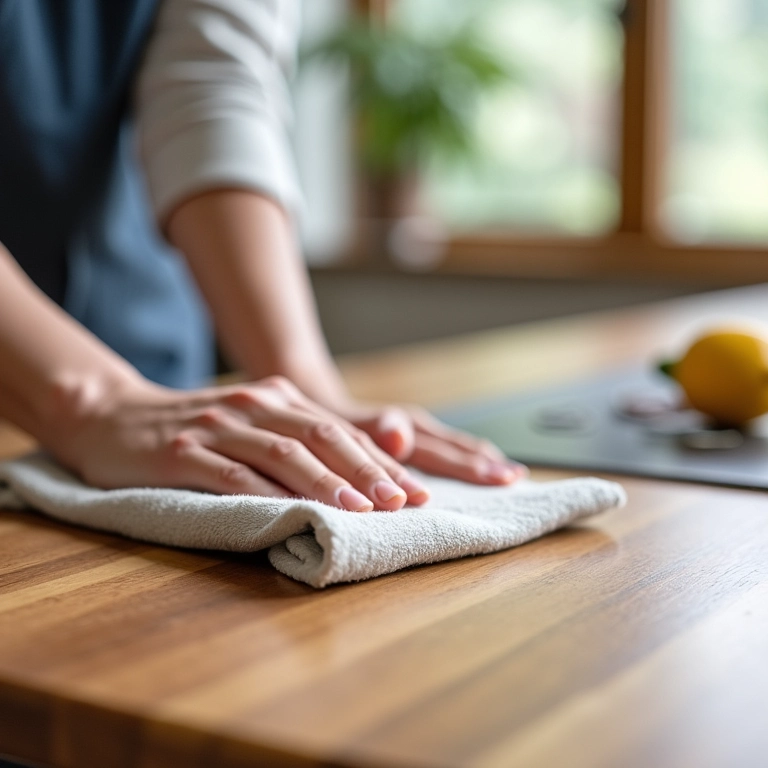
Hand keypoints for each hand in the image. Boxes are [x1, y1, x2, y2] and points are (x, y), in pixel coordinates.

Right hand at [48, 375, 432, 511]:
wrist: (112, 417)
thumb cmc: (192, 432)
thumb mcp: (250, 426)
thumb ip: (294, 442)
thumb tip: (356, 482)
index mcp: (277, 398)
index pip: (340, 431)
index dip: (381, 461)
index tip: (417, 491)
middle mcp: (254, 405)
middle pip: (321, 437)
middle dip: (368, 471)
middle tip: (404, 502)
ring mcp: (218, 427)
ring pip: (283, 454)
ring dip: (326, 483)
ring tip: (362, 510)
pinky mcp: (182, 452)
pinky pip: (231, 475)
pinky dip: (267, 495)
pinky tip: (292, 515)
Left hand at [330, 401, 526, 485]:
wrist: (311, 400)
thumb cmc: (326, 423)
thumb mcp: (342, 425)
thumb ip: (373, 429)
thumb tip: (401, 435)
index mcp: (400, 428)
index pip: (444, 453)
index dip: (473, 467)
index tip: (505, 478)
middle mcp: (411, 427)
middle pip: (454, 447)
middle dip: (485, 464)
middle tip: (517, 480)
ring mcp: (411, 430)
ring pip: (452, 444)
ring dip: (479, 459)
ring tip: (509, 474)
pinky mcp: (407, 434)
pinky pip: (442, 446)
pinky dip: (462, 456)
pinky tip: (477, 465)